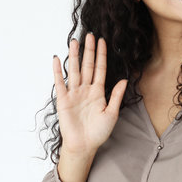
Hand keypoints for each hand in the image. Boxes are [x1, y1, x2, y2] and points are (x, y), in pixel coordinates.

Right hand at [52, 33, 127, 155]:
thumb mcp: (112, 113)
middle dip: (89, 51)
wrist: (84, 146)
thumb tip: (124, 80)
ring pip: (74, 70)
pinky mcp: (63, 100)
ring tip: (74, 42)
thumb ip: (116, 96)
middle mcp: (86, 89)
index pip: (100, 69)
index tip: (103, 41)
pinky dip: (58, 71)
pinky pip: (60, 83)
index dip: (101, 55)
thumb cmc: (99, 132)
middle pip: (87, 65)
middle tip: (90, 35)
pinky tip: (57, 59)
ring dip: (74, 56)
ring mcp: (74, 93)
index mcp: (98, 91)